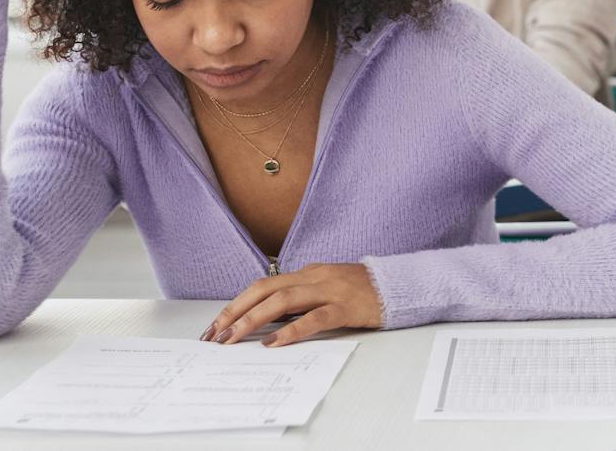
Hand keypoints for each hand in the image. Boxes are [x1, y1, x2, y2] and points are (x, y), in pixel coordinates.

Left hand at [202, 263, 383, 347]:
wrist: (399, 286)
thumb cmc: (363, 292)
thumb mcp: (326, 289)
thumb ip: (301, 299)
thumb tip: (268, 319)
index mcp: (308, 273)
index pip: (263, 285)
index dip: (236, 304)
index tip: (217, 325)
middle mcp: (314, 277)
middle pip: (265, 290)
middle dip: (235, 312)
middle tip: (215, 334)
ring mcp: (329, 290)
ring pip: (282, 301)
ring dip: (252, 320)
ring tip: (234, 339)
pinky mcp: (345, 307)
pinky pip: (314, 317)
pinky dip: (291, 330)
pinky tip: (274, 342)